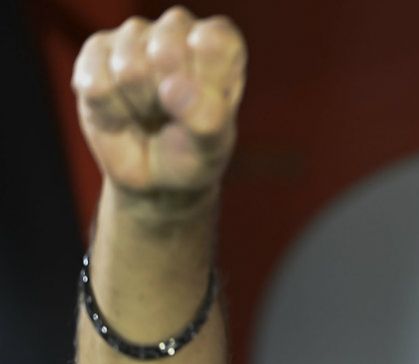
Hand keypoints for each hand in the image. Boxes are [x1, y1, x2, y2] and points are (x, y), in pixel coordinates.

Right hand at [72, 6, 245, 197]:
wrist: (157, 176)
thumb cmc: (194, 151)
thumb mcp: (212, 143)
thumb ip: (207, 117)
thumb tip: (173, 87)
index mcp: (219, 41)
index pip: (210, 42)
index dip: (201, 83)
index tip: (204, 106)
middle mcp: (177, 28)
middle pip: (165, 53)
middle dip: (166, 98)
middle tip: (172, 113)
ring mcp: (135, 35)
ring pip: (128, 68)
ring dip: (138, 106)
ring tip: (149, 112)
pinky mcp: (97, 50)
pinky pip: (96, 82)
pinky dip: (109, 111)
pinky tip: (122, 112)